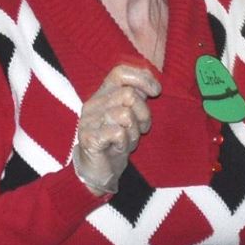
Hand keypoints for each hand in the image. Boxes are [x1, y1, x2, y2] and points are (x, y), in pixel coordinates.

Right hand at [71, 63, 160, 195]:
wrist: (98, 172)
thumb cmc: (116, 142)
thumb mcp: (130, 117)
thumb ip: (137, 98)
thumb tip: (152, 83)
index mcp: (102, 95)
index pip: (120, 73)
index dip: (142, 79)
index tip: (156, 92)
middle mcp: (93, 104)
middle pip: (129, 95)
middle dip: (143, 114)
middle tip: (140, 129)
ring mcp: (89, 121)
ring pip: (126, 114)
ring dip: (134, 131)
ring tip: (127, 140)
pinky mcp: (89, 138)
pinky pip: (118, 133)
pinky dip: (125, 142)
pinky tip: (118, 148)